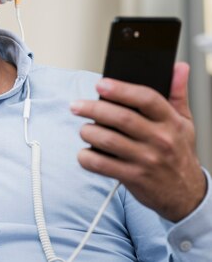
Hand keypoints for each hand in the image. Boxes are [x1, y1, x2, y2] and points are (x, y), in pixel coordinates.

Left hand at [72, 62, 206, 221]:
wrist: (185, 194)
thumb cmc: (178, 152)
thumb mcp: (184, 122)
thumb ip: (177, 94)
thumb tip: (178, 67)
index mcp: (170, 122)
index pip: (146, 99)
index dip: (121, 89)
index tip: (101, 84)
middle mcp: (160, 140)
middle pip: (121, 117)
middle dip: (93, 108)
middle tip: (76, 105)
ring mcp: (146, 160)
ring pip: (108, 140)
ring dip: (88, 131)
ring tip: (83, 128)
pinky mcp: (133, 177)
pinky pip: (101, 164)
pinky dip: (87, 157)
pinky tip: (85, 152)